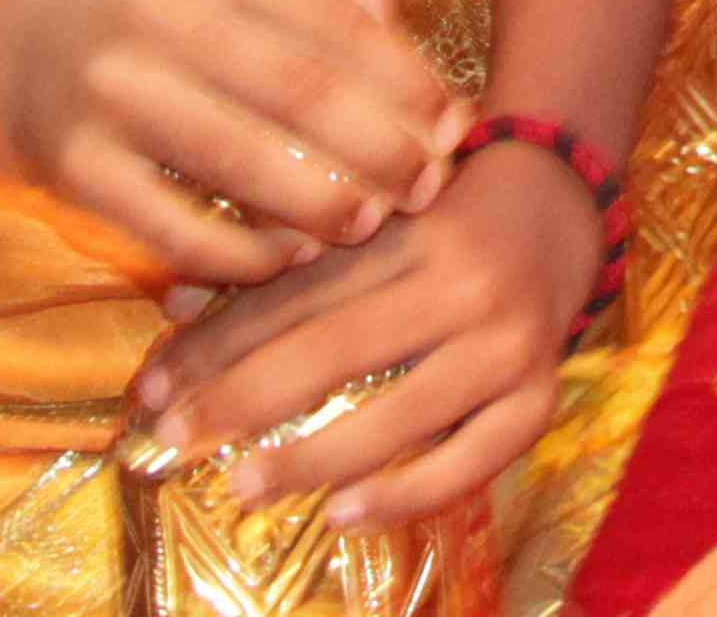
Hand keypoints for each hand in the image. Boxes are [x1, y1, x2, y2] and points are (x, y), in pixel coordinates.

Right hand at [0, 0, 464, 289]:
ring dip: (321, 201)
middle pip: (298, 90)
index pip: (332, 20)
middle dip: (379, 146)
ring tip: (371, 224)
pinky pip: (177, 227)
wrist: (14, 61)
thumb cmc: (156, 15)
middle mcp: (158, 15)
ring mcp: (111, 94)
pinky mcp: (78, 169)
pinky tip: (292, 258)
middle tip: (428, 187)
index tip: (454, 123)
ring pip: (241, 159)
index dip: (405, 77)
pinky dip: (243, 251)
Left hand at [130, 144, 603, 530]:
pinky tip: (344, 514)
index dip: (217, 343)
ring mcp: (507, 344)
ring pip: (401, 410)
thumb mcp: (368, 217)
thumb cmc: (443, 210)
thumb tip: (175, 306)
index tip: (152, 389)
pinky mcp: (541, 395)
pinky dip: (408, 492)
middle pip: (337, 347)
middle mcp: (461, 283)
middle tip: (174, 439)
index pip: (298, 294)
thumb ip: (280, 264)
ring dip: (313, 455)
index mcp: (410, 229)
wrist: (564, 202)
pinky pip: (473, 458)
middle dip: (243, 398)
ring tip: (245, 485)